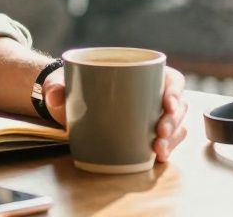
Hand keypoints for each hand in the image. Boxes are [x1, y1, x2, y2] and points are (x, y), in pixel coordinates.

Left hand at [42, 65, 188, 161]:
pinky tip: (158, 157)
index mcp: (141, 74)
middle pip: (178, 106)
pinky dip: (166, 149)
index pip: (171, 79)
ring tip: (159, 150)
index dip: (175, 90)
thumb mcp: (63, 84)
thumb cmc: (73, 88)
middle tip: (160, 132)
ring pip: (176, 125)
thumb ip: (56, 88)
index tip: (167, 103)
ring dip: (173, 138)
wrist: (68, 106)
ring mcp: (152, 116)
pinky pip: (166, 141)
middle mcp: (152, 95)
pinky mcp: (147, 135)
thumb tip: (54, 96)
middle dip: (174, 120)